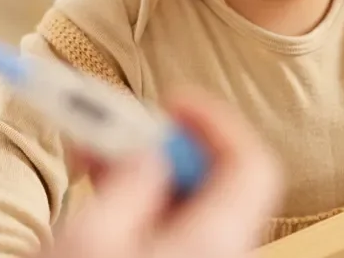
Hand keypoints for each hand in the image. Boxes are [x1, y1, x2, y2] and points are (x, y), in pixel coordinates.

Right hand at [48, 91, 282, 257]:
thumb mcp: (91, 237)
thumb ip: (130, 182)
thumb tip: (152, 153)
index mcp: (215, 245)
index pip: (252, 166)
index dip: (216, 123)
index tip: (171, 101)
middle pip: (219, 185)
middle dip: (167, 146)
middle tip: (114, 129)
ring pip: (194, 212)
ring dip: (149, 176)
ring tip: (91, 160)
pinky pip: (176, 237)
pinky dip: (144, 209)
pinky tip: (100, 200)